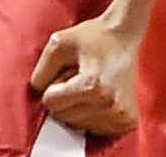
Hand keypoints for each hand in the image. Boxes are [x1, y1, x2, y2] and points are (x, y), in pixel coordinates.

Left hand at [30, 14, 139, 134]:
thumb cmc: (92, 38)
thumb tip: (38, 93)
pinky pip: (94, 130)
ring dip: (78, 107)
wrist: (123, 36)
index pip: (51, 103)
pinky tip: (100, 97)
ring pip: (78, 125)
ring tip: (91, 85)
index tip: (68, 71)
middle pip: (64, 117)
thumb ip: (42, 69)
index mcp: (93, 86)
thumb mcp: (59, 43)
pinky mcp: (128, 121)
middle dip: (65, 97)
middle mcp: (111, 105)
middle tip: (80, 77)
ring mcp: (122, 116)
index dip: (53, 85)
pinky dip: (91, 115)